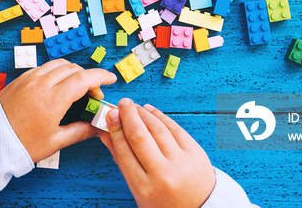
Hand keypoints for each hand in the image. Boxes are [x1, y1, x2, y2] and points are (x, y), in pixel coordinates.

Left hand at [0, 59, 116, 161]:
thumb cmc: (20, 144)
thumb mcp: (54, 141)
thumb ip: (79, 131)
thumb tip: (96, 128)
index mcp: (53, 99)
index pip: (84, 78)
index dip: (101, 76)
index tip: (111, 78)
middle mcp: (42, 84)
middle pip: (74, 69)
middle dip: (88, 77)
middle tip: (93, 95)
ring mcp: (29, 79)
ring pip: (59, 65)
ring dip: (73, 72)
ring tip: (76, 90)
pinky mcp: (20, 79)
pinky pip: (44, 68)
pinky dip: (57, 72)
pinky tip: (58, 87)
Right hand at [100, 99, 215, 207]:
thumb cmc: (164, 202)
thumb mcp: (139, 190)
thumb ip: (122, 162)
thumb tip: (106, 135)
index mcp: (144, 187)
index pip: (124, 150)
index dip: (115, 129)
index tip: (110, 116)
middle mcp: (163, 174)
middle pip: (139, 136)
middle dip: (128, 116)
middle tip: (121, 104)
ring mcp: (181, 162)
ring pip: (157, 128)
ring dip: (143, 113)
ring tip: (133, 107)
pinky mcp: (195, 152)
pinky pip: (174, 128)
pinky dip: (160, 116)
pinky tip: (150, 111)